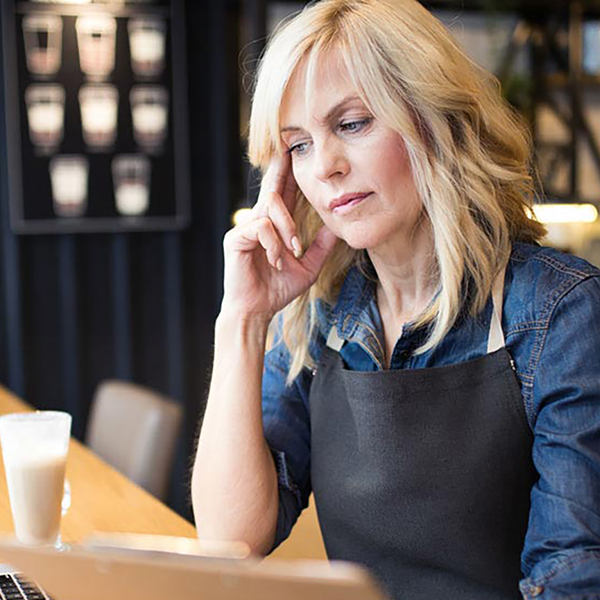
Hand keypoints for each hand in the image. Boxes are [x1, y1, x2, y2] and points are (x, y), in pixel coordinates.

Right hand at [221, 153, 337, 322]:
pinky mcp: (236, 239)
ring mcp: (245, 229)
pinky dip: (274, 243)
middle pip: (272, 187)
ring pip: (270, 207)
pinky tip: (277, 260)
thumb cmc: (277, 289)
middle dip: (281, 168)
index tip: (297, 153)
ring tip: (294, 250)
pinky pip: (261, 227)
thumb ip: (320, 247)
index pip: (284, 194)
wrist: (257, 310)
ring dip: (287, 227)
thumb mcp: (307, 267)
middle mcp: (258, 222)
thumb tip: (337, 228)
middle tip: (289, 147)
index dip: (290, 174)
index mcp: (274, 226)